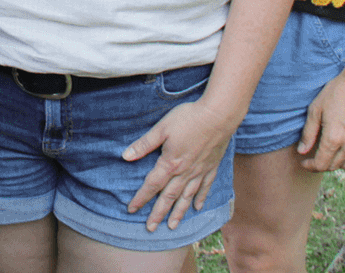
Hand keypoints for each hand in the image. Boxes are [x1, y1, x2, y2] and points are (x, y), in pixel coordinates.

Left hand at [122, 97, 242, 230]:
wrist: (219, 115)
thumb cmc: (188, 118)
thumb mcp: (162, 128)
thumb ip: (144, 144)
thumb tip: (126, 156)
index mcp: (170, 163)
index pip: (152, 185)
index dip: (141, 198)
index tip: (132, 209)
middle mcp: (185, 172)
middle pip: (169, 197)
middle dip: (158, 213)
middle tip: (150, 228)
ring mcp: (200, 171)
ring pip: (187, 197)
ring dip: (178, 212)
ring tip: (172, 226)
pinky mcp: (211, 167)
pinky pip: (205, 187)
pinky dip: (200, 198)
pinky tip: (197, 207)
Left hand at [299, 69, 344, 171]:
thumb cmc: (335, 93)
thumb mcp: (315, 110)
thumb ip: (308, 133)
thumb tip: (302, 151)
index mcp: (334, 138)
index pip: (321, 164)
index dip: (310, 166)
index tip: (303, 162)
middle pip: (334, 166)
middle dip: (320, 166)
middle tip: (311, 159)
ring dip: (335, 164)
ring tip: (326, 155)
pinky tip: (340, 147)